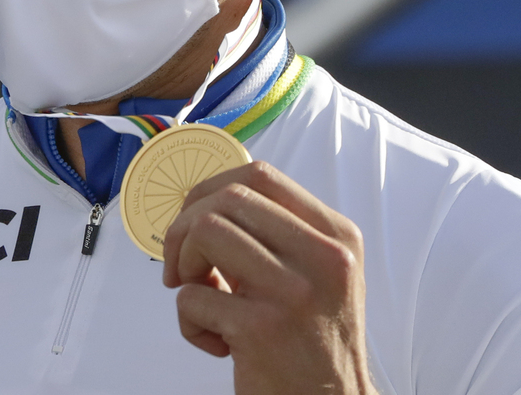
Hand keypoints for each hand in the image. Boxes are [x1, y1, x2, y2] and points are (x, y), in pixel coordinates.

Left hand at [161, 161, 375, 393]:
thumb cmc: (312, 341)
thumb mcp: (317, 274)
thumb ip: (276, 234)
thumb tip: (204, 202)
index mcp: (337, 236)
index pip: (260, 176)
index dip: (210, 190)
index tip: (193, 220)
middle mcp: (324, 258)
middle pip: (226, 199)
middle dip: (185, 228)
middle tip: (183, 267)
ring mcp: (293, 292)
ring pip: (204, 232)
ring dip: (183, 265)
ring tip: (200, 296)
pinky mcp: (261, 329)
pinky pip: (190, 297)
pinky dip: (188, 321)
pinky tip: (217, 345)